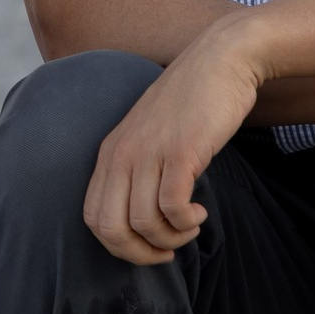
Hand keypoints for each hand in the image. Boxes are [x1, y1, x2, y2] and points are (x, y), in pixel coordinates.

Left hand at [82, 22, 265, 263]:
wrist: (221, 60)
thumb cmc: (192, 103)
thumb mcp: (151, 136)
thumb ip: (141, 169)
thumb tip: (145, 220)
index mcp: (110, 152)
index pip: (93, 217)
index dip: (119, 246)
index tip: (149, 247)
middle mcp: (122, 153)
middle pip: (110, 228)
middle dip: (140, 253)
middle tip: (168, 252)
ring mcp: (150, 152)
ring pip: (143, 222)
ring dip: (171, 238)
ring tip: (191, 226)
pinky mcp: (181, 151)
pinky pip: (173, 206)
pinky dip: (187, 221)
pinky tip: (200, 212)